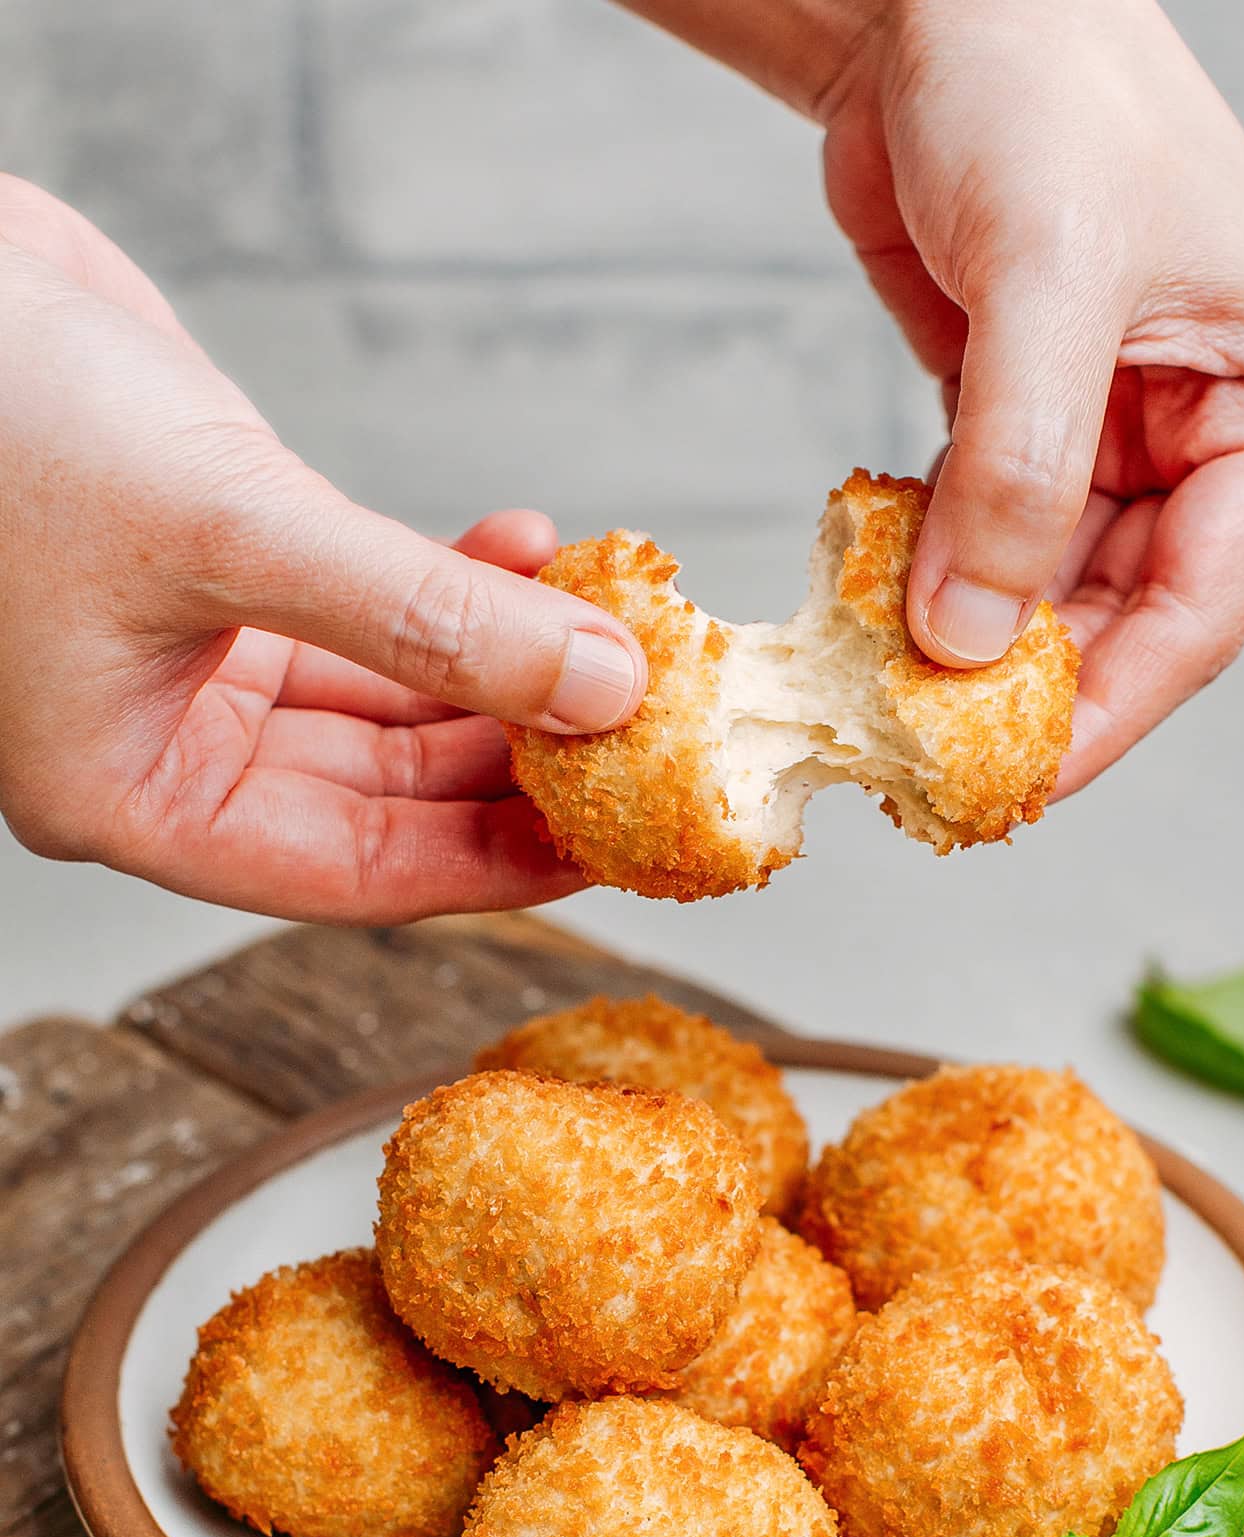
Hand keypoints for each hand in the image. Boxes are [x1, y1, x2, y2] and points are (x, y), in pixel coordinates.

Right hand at [0, 179, 646, 919]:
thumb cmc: (0, 417)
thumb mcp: (232, 531)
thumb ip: (423, 617)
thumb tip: (597, 686)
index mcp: (133, 795)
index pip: (358, 872)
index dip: (497, 863)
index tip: (616, 845)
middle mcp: (169, 744)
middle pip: (388, 795)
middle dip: (517, 759)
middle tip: (640, 740)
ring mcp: (200, 659)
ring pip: (391, 701)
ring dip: (499, 663)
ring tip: (604, 633)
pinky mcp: (228, 569)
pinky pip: (371, 609)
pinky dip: (451, 582)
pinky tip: (526, 549)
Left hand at [818, 0, 1243, 790]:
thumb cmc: (1039, 83)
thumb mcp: (1047, 280)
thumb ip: (1017, 472)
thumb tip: (971, 642)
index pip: (1205, 609)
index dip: (1109, 713)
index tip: (1018, 785)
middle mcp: (1214, 434)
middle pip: (1129, 624)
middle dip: (1033, 694)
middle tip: (936, 769)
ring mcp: (1119, 437)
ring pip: (1054, 599)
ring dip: (974, 650)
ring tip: (891, 702)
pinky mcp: (1027, 428)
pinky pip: (991, 547)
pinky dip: (937, 586)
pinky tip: (881, 614)